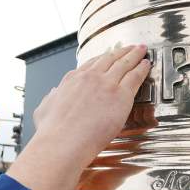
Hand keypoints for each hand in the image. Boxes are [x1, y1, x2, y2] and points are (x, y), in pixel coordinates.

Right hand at [7, 44, 150, 189]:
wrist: (62, 142)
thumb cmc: (53, 132)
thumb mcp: (44, 109)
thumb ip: (50, 99)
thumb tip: (52, 94)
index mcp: (72, 79)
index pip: (91, 63)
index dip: (103, 57)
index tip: (109, 55)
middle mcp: (90, 77)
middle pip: (110, 58)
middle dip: (121, 51)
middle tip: (129, 47)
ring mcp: (106, 84)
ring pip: (125, 63)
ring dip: (134, 55)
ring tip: (141, 50)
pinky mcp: (121, 95)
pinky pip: (135, 77)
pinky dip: (142, 68)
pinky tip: (146, 65)